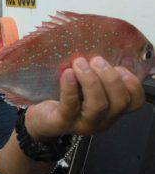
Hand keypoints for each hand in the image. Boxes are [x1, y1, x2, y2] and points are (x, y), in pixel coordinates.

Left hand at [25, 56, 144, 140]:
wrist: (37, 117)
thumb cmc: (62, 98)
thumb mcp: (83, 86)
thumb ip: (96, 75)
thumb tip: (100, 50)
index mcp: (110, 109)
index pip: (134, 102)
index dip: (132, 83)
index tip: (119, 67)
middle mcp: (101, 119)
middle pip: (119, 102)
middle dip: (110, 77)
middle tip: (96, 60)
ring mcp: (82, 123)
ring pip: (98, 105)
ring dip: (91, 80)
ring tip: (79, 63)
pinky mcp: (62, 122)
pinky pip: (70, 105)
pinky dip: (70, 87)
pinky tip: (67, 73)